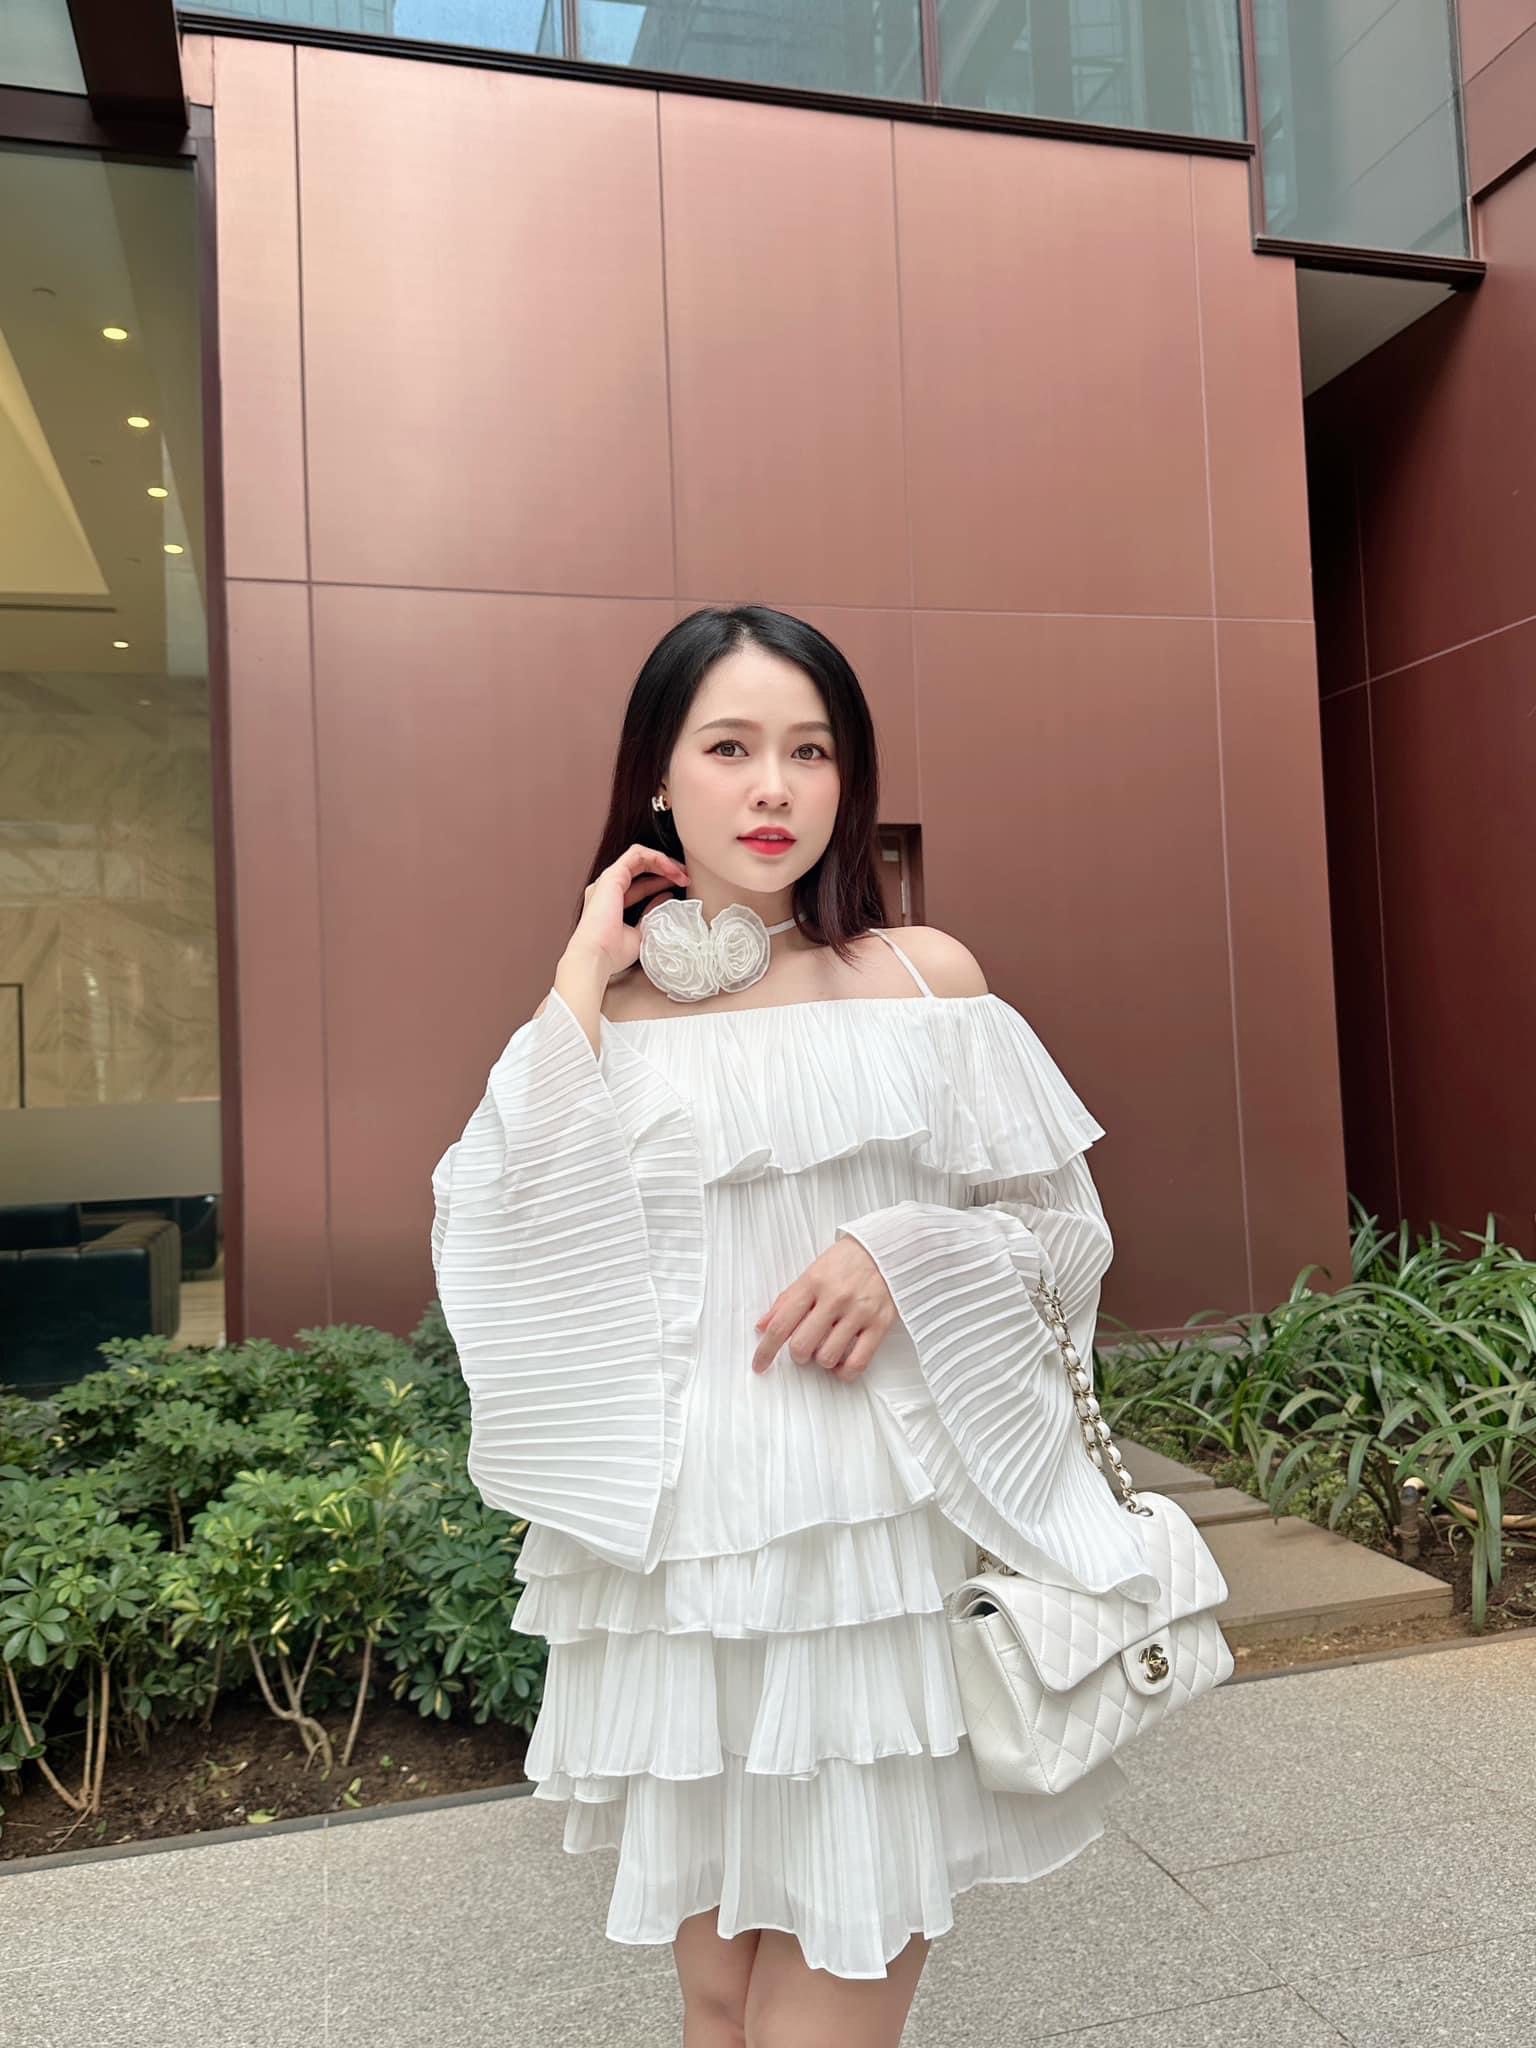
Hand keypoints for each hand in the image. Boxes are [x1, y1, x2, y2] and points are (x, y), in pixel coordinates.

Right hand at [569, 844, 689, 978]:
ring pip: (639, 857)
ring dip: (664, 862)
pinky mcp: (611, 875)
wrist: (596, 956)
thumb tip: (666, 897)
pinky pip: (636, 854)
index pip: (641, 886)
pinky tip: (672, 869)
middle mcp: (607, 888)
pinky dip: (657, 858)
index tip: (683, 888)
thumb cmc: (614, 952)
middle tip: (687, 878)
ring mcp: (608, 880)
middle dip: (666, 870)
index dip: (662, 884)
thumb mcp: (641, 932)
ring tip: (683, 874)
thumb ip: (652, 914)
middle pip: (641, 869)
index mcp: (611, 902)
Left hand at [751, 1237, 896, 1380]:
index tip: (759, 1364)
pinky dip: (845, 1371)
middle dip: (798, 1354)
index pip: (781, 1324)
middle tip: (804, 1347)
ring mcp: (858, 1312)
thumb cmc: (847, 1261)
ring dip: (822, 1360)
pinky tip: (842, 1364)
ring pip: (827, 1357)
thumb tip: (763, 1326)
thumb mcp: (811, 1273)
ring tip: (827, 1348)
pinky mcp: (879, 1324)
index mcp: (812, 1283)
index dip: (766, 1351)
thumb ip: (786, 1300)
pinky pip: (858, 1362)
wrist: (888, 1248)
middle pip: (802, 1346)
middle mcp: (834, 1298)